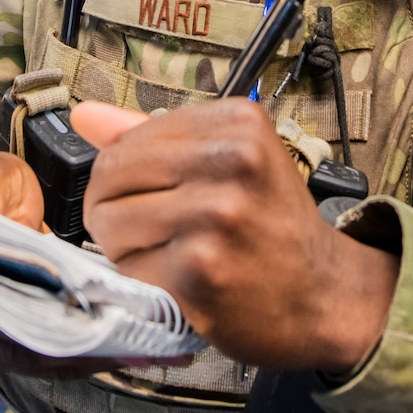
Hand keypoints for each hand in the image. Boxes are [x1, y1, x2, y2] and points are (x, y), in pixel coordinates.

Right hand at [0, 149, 131, 375]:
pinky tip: (121, 349)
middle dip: (78, 350)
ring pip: (34, 362)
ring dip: (85, 358)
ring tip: (137, 349)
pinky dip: (80, 356)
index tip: (98, 325)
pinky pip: (41, 360)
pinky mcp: (1, 344)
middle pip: (18, 350)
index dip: (45, 326)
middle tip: (134, 344)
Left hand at [75, 99, 397, 370]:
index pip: (127, 140)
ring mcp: (216, 216)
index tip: (154, 197)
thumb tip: (85, 116)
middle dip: (112, 209)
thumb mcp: (230, 163)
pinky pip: (129, 270)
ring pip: (110, 223)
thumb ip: (154, 138)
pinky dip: (142, 283)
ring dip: (124, 249)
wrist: (326, 296)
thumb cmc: (273, 227)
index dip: (124, 177)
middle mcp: (231, 162)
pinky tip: (178, 283)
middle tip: (150, 232)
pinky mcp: (201, 270)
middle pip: (110, 176)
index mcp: (237, 124)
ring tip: (166, 256)